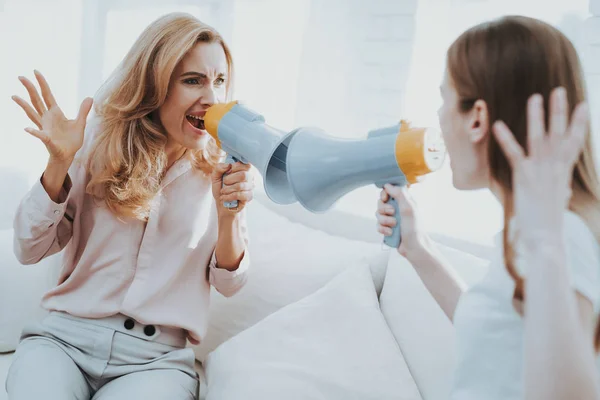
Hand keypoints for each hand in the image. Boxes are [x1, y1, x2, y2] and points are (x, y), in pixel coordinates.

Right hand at [12, 70, 92, 162]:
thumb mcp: (80, 123)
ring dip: (24, 106)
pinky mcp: (48, 140)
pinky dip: (34, 132)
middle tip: (21, 77)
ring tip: (14, 96)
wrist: (69, 155)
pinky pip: (40, 135)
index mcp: (55, 113)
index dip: (42, 84)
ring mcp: (45, 128)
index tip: (35, 71)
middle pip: (37, 101)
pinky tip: (27, 129)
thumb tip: (90, 97)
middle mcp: (47, 118)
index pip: (47, 95)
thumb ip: (83, 110)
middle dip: (30, 89)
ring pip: (33, 115)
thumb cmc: (72, 140)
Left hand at [211, 161, 254, 214]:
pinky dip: (229, 196)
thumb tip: (228, 165)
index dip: (235, 167)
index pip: (245, 164)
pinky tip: (225, 197)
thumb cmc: (221, 188)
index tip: (228, 171)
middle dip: (230, 179)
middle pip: (243, 175)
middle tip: (225, 182)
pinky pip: (240, 195)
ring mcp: (250, 187)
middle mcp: (249, 177)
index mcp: (243, 169)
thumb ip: (219, 168)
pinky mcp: (249, 196)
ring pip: (241, 186)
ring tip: (223, 191)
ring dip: (228, 189)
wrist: (222, 203)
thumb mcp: (215, 177)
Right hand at [377, 184, 428, 256]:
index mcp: (404, 201)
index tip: (386, 198)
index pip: (389, 190)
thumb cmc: (414, 227)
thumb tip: (387, 185)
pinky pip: (378, 225)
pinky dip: (383, 229)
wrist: (413, 247)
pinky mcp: (387, 228)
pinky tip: (391, 233)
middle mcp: (397, 208)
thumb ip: (399, 194)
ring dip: (385, 220)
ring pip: (378, 214)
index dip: (385, 194)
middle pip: (381, 202)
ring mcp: (391, 218)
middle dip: (384, 209)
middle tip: (393, 213)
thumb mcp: (408, 208)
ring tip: (393, 226)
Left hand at [492, 87, 587, 236]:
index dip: (578, 123)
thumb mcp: (559, 200)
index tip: (582, 106)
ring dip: (537, 116)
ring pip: (539, 137)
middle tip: (559, 90)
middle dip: (560, 111)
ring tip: (536, 97)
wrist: (544, 236)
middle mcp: (555, 167)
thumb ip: (560, 189)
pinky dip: (506, 138)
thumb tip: (564, 188)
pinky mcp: (524, 176)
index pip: (574, 142)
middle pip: (559, 133)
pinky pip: (514, 153)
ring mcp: (540, 170)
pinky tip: (498, 124)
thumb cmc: (549, 221)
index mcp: (563, 171)